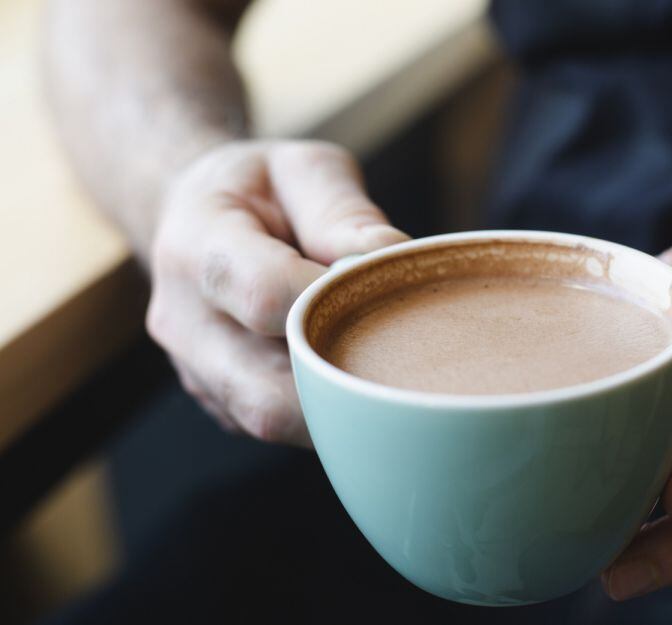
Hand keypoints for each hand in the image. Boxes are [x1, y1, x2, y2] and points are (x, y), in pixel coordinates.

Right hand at [146, 140, 407, 445]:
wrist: (195, 217)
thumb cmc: (262, 189)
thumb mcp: (302, 170)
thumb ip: (343, 211)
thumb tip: (394, 255)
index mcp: (197, 244)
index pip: (262, 293)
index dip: (332, 301)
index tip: (382, 287)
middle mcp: (184, 322)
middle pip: (265, 394)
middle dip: (344, 384)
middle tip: (402, 356)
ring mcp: (196, 372)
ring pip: (274, 422)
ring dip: (338, 404)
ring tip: (380, 363)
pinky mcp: (219, 402)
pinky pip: (275, 426)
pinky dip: (321, 410)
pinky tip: (350, 372)